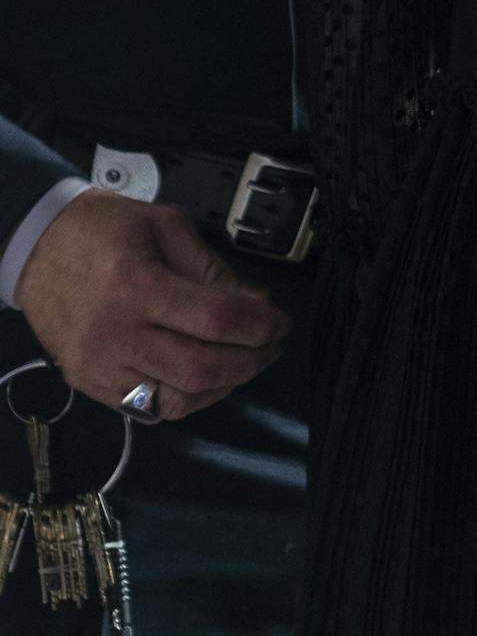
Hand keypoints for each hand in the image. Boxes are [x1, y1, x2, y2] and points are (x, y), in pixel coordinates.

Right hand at [17, 191, 290, 420]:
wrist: (35, 248)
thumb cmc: (103, 229)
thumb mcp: (166, 226)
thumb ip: (212, 268)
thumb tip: (255, 305)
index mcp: (137, 287)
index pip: (217, 321)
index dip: (261, 326)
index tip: (281, 322)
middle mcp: (116, 334)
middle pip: (202, 369)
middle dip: (250, 362)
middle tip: (270, 346)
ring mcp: (98, 366)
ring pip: (177, 400)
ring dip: (222, 387)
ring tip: (241, 362)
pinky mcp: (87, 384)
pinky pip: (147, 409)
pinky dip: (186, 399)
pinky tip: (205, 378)